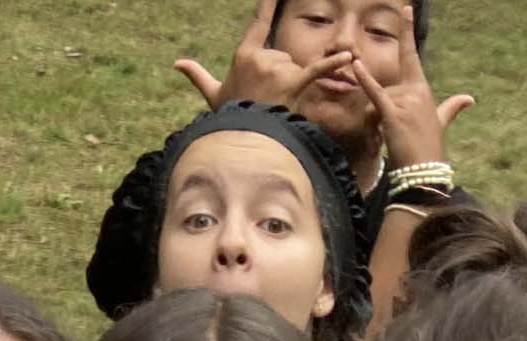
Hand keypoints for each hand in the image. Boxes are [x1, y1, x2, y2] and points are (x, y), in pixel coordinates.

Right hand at [174, 0, 353, 112]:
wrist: (243, 141)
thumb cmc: (230, 119)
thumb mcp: (214, 95)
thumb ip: (199, 76)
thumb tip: (178, 63)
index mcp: (245, 55)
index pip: (259, 22)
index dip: (268, 4)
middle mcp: (261, 57)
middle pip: (282, 57)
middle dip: (278, 77)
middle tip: (266, 100)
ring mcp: (278, 68)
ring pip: (294, 69)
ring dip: (289, 87)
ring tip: (276, 106)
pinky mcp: (295, 81)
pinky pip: (318, 69)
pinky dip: (334, 64)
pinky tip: (348, 57)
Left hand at [353, 6, 473, 169]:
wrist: (424, 170)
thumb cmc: (430, 148)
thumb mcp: (441, 123)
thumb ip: (451, 108)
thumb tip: (470, 99)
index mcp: (423, 90)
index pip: (411, 56)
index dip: (407, 32)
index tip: (406, 9)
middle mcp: (415, 91)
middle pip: (385, 90)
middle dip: (381, 113)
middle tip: (395, 135)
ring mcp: (405, 101)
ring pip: (377, 101)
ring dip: (376, 122)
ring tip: (392, 139)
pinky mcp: (392, 112)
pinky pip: (375, 93)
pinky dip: (365, 80)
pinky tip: (356, 65)